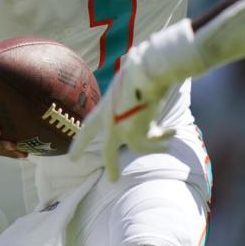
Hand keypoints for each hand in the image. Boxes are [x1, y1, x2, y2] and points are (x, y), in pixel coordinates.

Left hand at [69, 44, 173, 180]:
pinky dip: (162, 140)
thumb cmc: (142, 66)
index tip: (71, 158)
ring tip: (167, 145)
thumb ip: (129, 85)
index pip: (89, 127)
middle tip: (113, 180)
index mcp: (106, 106)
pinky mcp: (135, 134)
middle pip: (108, 150)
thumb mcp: (129, 79)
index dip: (81, 143)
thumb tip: (131, 65)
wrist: (148, 71)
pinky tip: (172, 133)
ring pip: (138, 148)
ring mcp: (122, 128)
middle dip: (112, 165)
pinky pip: (151, 143)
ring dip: (155, 147)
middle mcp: (110, 120)